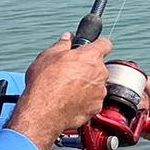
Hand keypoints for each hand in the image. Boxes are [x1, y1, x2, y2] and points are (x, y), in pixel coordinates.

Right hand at [6, 33, 111, 149]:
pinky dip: (85, 100)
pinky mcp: (96, 107)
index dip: (97, 44)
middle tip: (70, 72)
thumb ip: (62, 44)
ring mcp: (100, 91)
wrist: (43, 111)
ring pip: (97, 84)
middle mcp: (99, 73)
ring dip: (87, 85)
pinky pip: (93, 100)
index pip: (105, 43)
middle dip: (87, 67)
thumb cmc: (44, 84)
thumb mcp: (48, 56)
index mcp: (90, 56)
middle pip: (99, 66)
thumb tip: (67, 38)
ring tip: (67, 89)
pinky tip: (70, 100)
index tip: (92, 46)